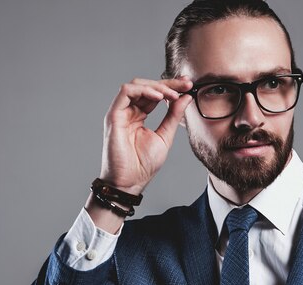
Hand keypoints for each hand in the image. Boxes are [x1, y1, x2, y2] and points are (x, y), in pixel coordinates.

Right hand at [100, 77, 192, 193]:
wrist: (130, 182)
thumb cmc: (143, 165)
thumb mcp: (165, 136)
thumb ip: (173, 116)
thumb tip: (185, 98)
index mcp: (139, 116)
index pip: (154, 94)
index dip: (171, 87)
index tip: (188, 85)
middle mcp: (128, 112)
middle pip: (146, 86)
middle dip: (168, 83)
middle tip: (186, 84)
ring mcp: (120, 113)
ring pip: (136, 85)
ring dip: (157, 86)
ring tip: (173, 94)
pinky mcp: (114, 115)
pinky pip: (126, 92)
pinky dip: (144, 90)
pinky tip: (159, 97)